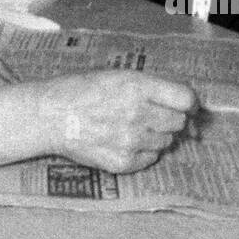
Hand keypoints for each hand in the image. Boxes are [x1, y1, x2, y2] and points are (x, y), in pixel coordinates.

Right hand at [41, 71, 195, 172]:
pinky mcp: (124, 162)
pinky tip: (122, 141)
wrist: (50, 116)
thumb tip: (183, 103)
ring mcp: (132, 141)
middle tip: (150, 116)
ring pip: (165, 142)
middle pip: (178, 122)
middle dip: (169, 118)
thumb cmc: (80, 90)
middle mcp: (138, 114)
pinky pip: (150, 159)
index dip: (189, 102)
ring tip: (130, 128)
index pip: (185, 98)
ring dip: (155, 136)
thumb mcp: (116, 75)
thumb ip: (149, 86)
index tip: (186, 106)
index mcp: (137, 86)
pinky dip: (142, 152)